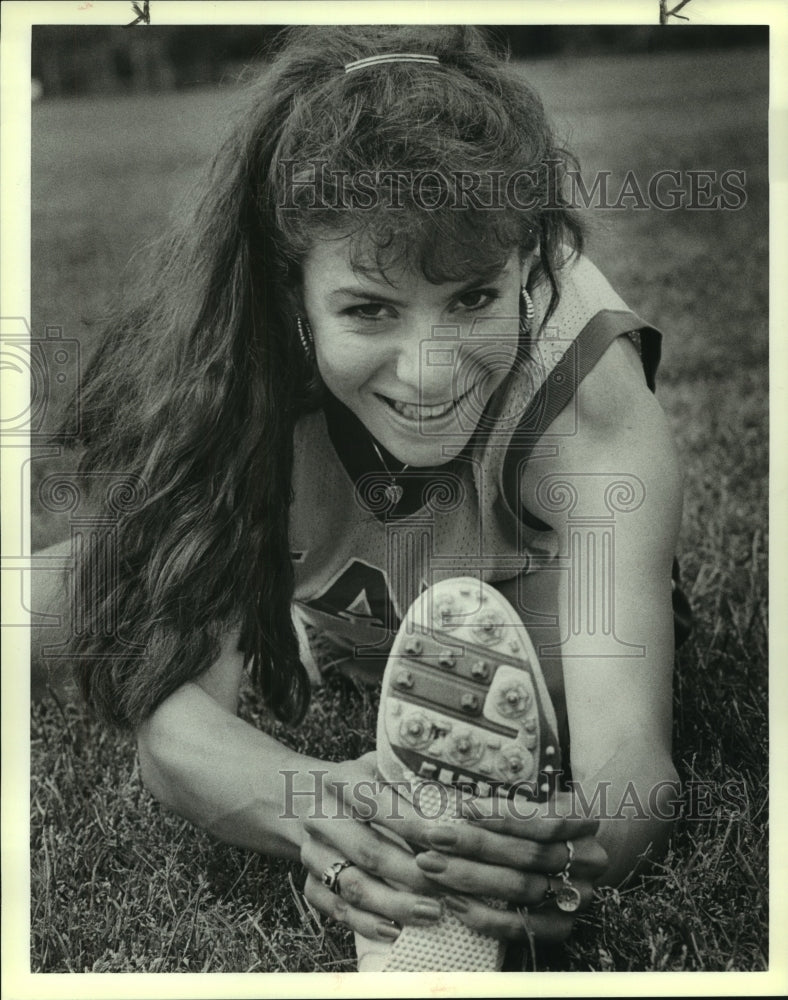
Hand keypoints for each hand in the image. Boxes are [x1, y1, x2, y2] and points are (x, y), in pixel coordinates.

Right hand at [300, 753, 447, 944]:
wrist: (304, 797)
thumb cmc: (364, 785)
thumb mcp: (383, 770)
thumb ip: (414, 783)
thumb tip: (465, 804)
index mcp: (343, 779)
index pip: (377, 802)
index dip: (411, 822)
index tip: (444, 840)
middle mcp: (321, 814)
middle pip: (367, 850)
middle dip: (411, 873)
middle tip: (447, 888)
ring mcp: (311, 849)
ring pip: (350, 884)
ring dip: (392, 904)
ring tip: (431, 913)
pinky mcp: (307, 879)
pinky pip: (333, 907)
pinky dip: (364, 923)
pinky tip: (394, 930)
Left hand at [401, 791, 608, 941]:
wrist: (567, 857)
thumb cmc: (535, 818)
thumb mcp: (528, 800)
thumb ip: (499, 801)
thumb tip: (449, 798)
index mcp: (585, 821)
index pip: (546, 821)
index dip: (504, 815)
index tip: (462, 807)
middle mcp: (588, 860)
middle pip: (529, 855)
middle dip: (476, 846)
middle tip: (433, 837)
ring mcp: (577, 897)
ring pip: (522, 889)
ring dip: (471, 878)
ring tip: (433, 865)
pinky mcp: (561, 927)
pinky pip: (522, 927)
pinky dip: (485, 916)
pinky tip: (454, 902)